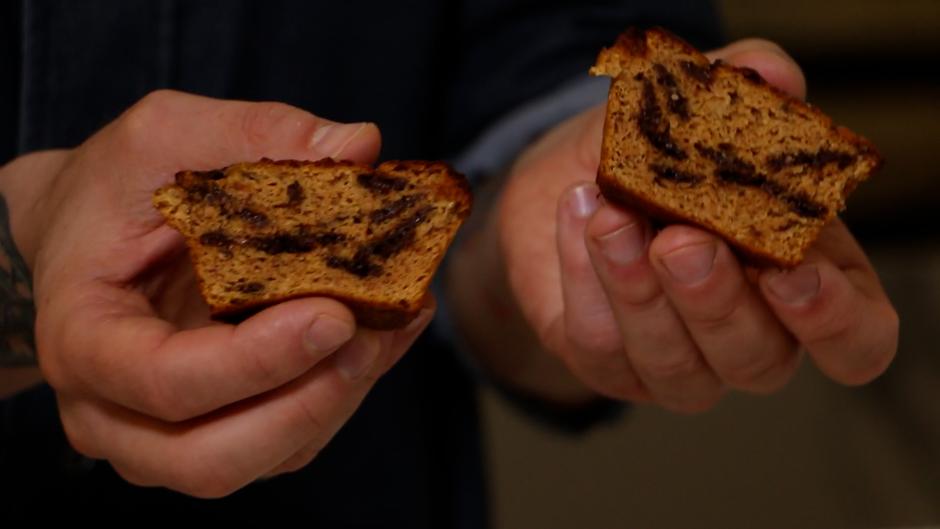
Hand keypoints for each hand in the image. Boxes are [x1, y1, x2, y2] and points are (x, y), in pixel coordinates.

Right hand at [2, 90, 432, 495]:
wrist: (84, 234)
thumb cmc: (114, 189)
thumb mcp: (165, 136)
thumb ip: (257, 134)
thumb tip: (360, 145)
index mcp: (83, 338)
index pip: (165, 382)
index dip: (258, 361)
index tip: (335, 314)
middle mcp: (113, 410)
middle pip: (212, 458)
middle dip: (310, 401)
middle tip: (373, 333)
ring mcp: (161, 436)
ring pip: (264, 458)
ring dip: (341, 399)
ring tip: (396, 322)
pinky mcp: (217, 431)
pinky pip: (289, 441)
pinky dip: (345, 394)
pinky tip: (383, 333)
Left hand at [493, 40, 897, 412]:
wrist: (574, 180)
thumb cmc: (660, 157)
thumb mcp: (701, 112)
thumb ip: (745, 87)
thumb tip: (775, 77)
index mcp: (807, 284)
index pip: (857, 340)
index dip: (833, 321)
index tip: (791, 272)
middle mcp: (751, 339)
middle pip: (757, 361)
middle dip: (715, 302)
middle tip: (680, 239)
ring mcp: (680, 363)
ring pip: (675, 367)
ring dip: (638, 292)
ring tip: (611, 216)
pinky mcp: (610, 365)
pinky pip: (600, 346)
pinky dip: (584, 278)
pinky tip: (579, 213)